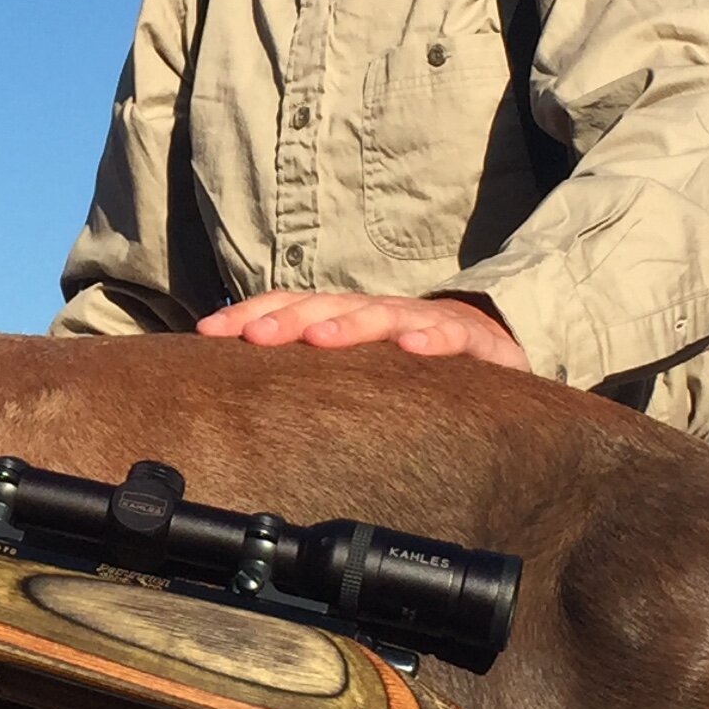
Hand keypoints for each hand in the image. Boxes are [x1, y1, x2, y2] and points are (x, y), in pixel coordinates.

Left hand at [195, 291, 528, 369]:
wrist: (500, 350)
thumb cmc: (416, 367)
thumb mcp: (360, 371)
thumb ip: (312, 379)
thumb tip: (242, 400)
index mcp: (346, 318)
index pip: (290, 307)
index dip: (249, 315)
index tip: (209, 334)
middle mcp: (379, 313)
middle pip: (327, 307)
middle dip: (287, 319)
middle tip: (254, 337)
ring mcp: (426, 322)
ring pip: (382, 315)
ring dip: (349, 325)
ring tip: (320, 340)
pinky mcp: (476, 341)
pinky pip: (454, 338)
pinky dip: (434, 340)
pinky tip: (414, 351)